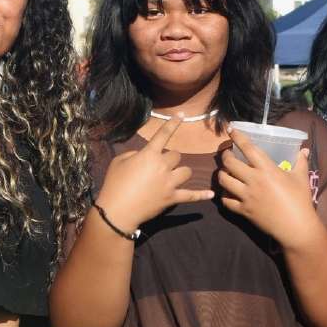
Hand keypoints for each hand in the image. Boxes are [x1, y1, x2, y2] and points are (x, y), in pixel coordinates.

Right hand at [95, 118, 215, 229]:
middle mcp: (163, 166)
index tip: (182, 115)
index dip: (173, 124)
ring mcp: (170, 183)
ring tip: (172, 177)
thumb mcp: (118, 162)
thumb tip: (143, 155)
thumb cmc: (114, 184)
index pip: (163, 135)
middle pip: (177, 155)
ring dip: (180, 172)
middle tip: (158, 168)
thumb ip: (134, 154)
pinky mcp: (173, 198)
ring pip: (186, 171)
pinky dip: (201, 196)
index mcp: (149, 155)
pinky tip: (211, 195)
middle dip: (170, 159)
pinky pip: (191, 196)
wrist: (118, 210)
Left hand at [218, 129, 318, 248]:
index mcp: (267, 169)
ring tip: (225, 172)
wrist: (296, 226)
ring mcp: (246, 196)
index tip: (231, 129)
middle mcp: (253, 180)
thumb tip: (303, 150)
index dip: (237, 137)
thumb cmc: (300, 200)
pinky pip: (226, 201)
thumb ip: (300, 162)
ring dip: (222, 174)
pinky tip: (228, 192)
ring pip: (223, 181)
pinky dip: (224, 195)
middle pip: (229, 163)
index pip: (248, 148)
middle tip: (228, 154)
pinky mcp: (244, 210)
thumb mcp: (301, 178)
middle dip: (225, 156)